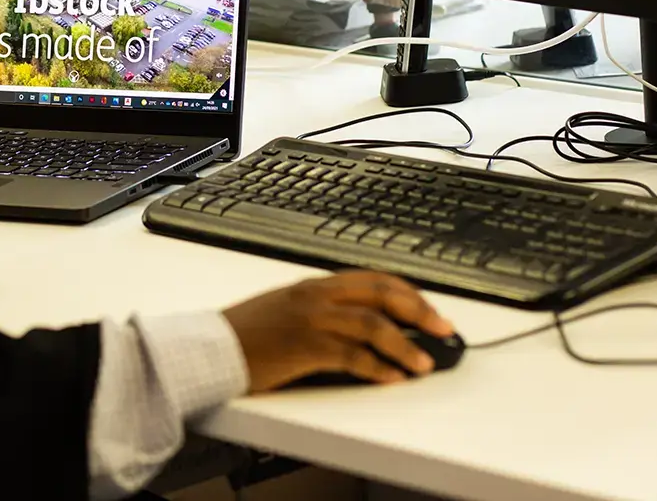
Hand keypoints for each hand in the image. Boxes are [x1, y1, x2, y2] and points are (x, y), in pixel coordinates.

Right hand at [222, 271, 453, 391]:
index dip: (409, 293)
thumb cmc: (249, 333)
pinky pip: (351, 356)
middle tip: (443, 329)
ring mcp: (312, 320)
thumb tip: (370, 326)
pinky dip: (378, 367)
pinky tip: (392, 377)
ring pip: (372, 325)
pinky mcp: (305, 348)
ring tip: (424, 363)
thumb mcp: (290, 309)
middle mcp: (318, 296)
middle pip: (381, 294)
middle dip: (419, 311)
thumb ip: (326, 310)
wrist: (213, 347)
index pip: (375, 279)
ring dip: (404, 344)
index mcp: (316, 285)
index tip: (431, 309)